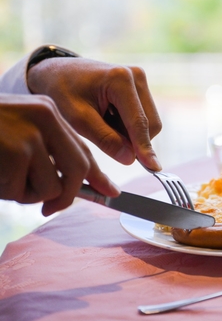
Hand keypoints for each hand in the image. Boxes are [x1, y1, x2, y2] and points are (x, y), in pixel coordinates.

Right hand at [0, 95, 119, 214]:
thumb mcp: (19, 135)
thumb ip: (50, 155)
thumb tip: (91, 184)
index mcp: (48, 113)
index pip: (83, 150)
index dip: (97, 177)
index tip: (111, 193)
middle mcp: (44, 117)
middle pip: (77, 170)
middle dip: (66, 196)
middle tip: (49, 207)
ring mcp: (28, 132)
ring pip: (50, 186)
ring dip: (25, 194)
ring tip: (2, 178)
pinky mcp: (12, 150)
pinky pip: (20, 190)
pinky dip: (4, 191)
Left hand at [27, 58, 162, 170]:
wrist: (56, 71)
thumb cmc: (62, 92)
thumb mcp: (77, 119)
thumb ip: (105, 139)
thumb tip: (131, 158)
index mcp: (120, 79)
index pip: (139, 122)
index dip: (145, 147)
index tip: (154, 168)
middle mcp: (136, 75)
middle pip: (150, 123)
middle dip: (133, 140)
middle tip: (103, 138)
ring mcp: (140, 80)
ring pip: (149, 122)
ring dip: (129, 133)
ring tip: (102, 124)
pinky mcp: (140, 86)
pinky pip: (143, 117)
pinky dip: (128, 126)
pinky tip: (108, 118)